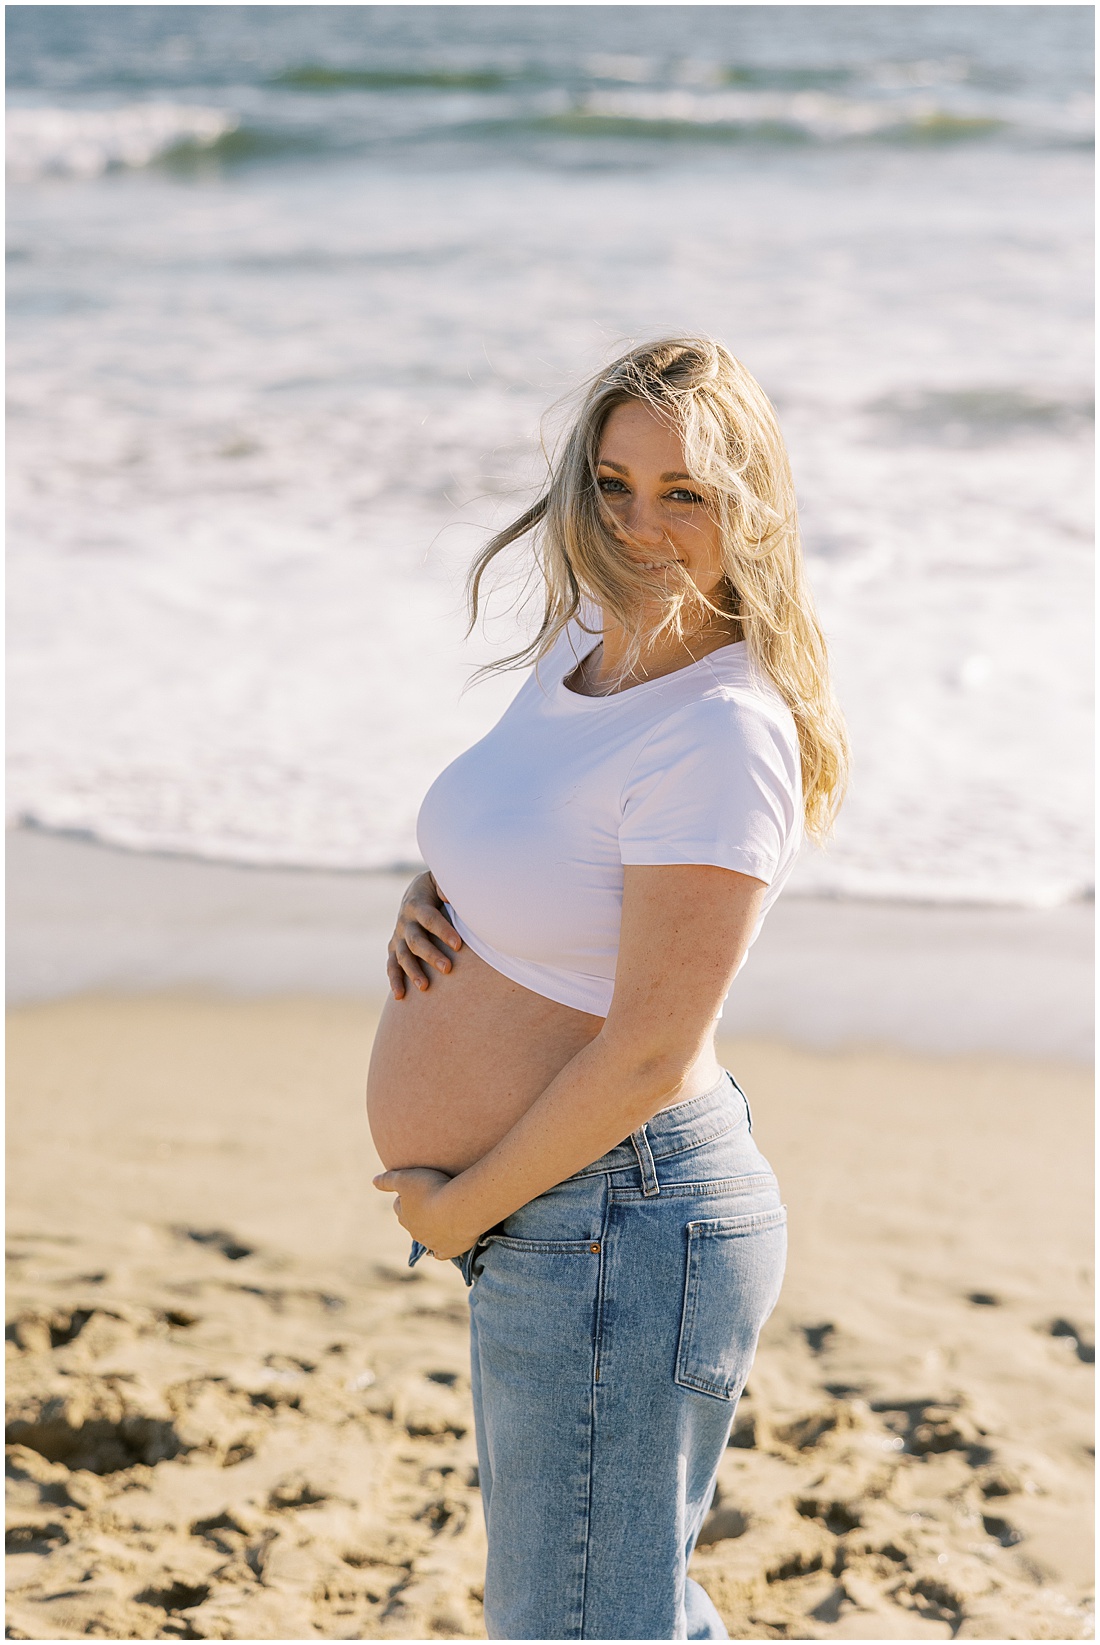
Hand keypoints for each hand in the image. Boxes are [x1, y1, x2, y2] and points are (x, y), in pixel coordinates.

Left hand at [372, 1167, 477, 1260]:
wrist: (458, 1210)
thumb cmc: (431, 1190)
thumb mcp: (405, 1178)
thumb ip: (388, 1180)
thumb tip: (374, 1181)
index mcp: (404, 1215)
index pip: (399, 1206)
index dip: (405, 1197)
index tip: (415, 1189)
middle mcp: (415, 1232)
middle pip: (412, 1222)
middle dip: (417, 1214)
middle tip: (429, 1201)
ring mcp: (431, 1243)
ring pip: (426, 1238)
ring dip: (431, 1229)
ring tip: (442, 1217)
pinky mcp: (448, 1251)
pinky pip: (441, 1254)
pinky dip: (441, 1250)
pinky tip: (444, 1245)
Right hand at [387, 871, 461, 999]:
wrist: (417, 890)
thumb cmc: (437, 888)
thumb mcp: (440, 881)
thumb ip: (446, 887)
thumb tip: (450, 895)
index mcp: (417, 904)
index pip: (430, 918)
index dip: (443, 931)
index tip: (459, 945)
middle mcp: (405, 921)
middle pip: (415, 940)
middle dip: (431, 955)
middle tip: (448, 969)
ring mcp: (398, 935)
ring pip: (402, 955)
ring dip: (413, 971)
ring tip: (425, 987)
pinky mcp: (395, 946)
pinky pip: (392, 965)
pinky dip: (394, 980)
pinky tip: (400, 996)